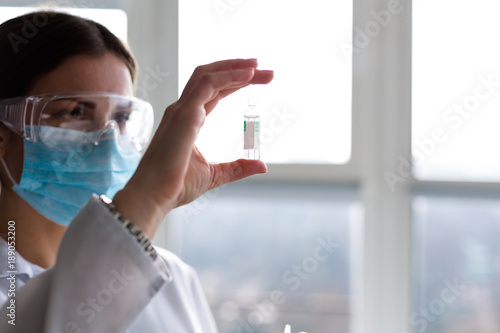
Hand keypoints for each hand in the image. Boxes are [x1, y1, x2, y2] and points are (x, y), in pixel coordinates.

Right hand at [114, 59, 273, 236]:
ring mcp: (182, 110)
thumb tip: (262, 166)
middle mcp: (184, 110)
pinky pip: (208, 85)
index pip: (214, 91)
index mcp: (188, 119)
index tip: (257, 77)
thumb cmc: (175, 186)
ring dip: (235, 67)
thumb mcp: (214, 175)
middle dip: (238, 69)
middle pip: (212, 77)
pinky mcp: (185, 114)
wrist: (154, 195)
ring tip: (259, 66)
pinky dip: (229, 76)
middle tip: (265, 70)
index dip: (235, 81)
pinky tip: (248, 75)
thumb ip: (237, 168)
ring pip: (209, 75)